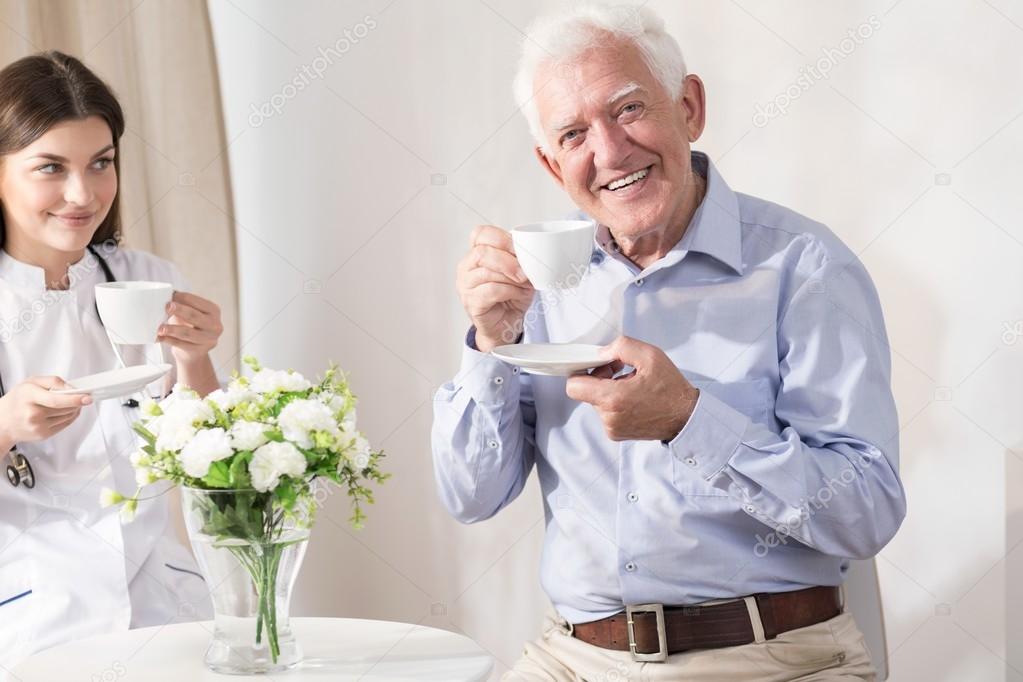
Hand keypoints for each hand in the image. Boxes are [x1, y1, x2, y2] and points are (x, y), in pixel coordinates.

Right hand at [0, 376, 90, 448]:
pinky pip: (64, 424)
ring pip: (67, 416)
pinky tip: (67, 411)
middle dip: (77, 402)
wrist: (3, 422)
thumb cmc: (17, 400)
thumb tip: (71, 387)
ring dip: (75, 409)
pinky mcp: (43, 434)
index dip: (74, 399)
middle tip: (84, 397)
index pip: (56, 399)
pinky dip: (70, 417)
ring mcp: (38, 426)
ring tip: (73, 403)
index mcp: (28, 396)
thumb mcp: (31, 382)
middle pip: (64, 408)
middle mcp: (32, 413)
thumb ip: (53, 381)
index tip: (87, 397)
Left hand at [158, 292, 223, 365]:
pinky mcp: (199, 351)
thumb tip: (166, 296)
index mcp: (213, 311)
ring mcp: (208, 339)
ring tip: (160, 328)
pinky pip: (182, 345)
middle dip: (179, 310)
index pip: (197, 302)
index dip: (183, 298)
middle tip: (167, 307)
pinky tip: (160, 338)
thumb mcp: (190, 313)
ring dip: (172, 329)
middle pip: (194, 316)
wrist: (194, 350)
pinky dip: (169, 341)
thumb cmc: (191, 326)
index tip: (170, 296)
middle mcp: (214, 325)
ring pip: (188, 333)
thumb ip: (182, 305)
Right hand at [456, 225, 534, 352]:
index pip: (480, 234)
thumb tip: (530, 253)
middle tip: (524, 272)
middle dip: (508, 261)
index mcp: (476, 253)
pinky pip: (490, 291)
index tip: (519, 249)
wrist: (506, 324)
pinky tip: (516, 295)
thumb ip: (520, 260)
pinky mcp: (471, 303)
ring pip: (486, 272)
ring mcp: (465, 286)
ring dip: (511, 278)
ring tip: (522, 285)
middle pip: (482, 252)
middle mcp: (466, 267)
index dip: (501, 239)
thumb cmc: (511, 296)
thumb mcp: (520, 272)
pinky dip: (508, 291)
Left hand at [566, 336, 699, 441]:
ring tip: (632, 385)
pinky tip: (633, 398)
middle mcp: (609, 417)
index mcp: (614, 399)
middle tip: (621, 370)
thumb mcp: (650, 355)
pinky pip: (606, 412)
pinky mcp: (616, 434)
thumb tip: (601, 352)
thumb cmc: (671, 389)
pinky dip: (615, 402)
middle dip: (600, 377)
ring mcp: (612, 428)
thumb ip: (621, 347)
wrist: (686, 417)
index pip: (574, 387)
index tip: (593, 364)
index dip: (581, 371)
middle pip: (586, 392)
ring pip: (596, 401)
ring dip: (609, 390)